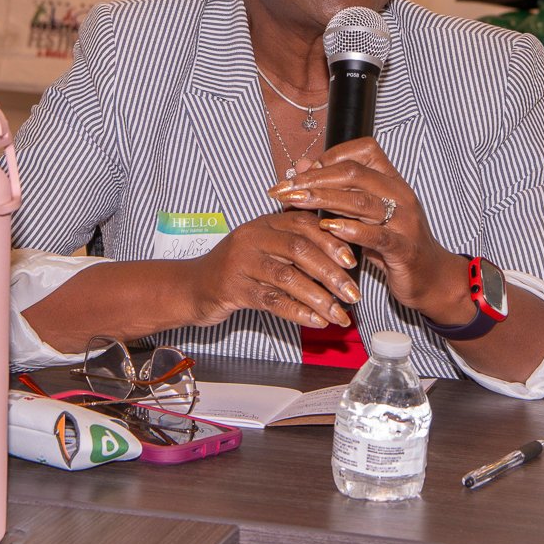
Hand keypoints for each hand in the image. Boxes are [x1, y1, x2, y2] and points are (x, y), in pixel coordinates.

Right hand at [187, 211, 359, 329]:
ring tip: (340, 314)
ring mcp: (240, 262)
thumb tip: (340, 258)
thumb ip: (294, 246)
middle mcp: (252, 236)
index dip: (331, 241)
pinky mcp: (232, 288)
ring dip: (319, 297)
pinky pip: (270, 300)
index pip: (304, 223)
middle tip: (353, 294)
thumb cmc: (236, 269)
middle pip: (300, 249)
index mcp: (265, 222)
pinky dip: (297, 312)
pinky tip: (316, 322)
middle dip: (331, 273)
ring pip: (287, 276)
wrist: (190, 287)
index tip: (353, 261)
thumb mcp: (264, 248)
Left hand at [269, 139, 469, 324]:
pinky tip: (328, 228)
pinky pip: (377, 235)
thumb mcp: (365, 215)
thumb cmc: (393, 243)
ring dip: (323, 199)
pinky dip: (351, 229)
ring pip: (361, 201)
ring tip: (296, 201)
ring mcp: (405, 221)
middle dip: (314, 178)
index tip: (301, 171)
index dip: (329, 155)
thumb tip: (303, 166)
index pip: (362, 150)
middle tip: (284, 187)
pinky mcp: (404, 248)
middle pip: (354, 173)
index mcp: (392, 181)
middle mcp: (400, 194)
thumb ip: (338, 190)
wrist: (431, 278)